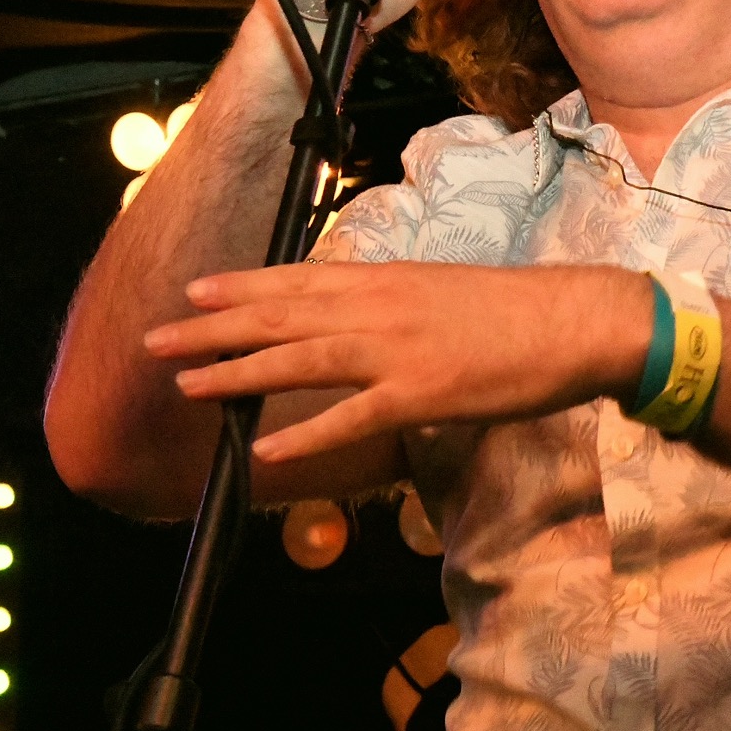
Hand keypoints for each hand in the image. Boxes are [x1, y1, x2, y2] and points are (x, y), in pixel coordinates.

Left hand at [143, 262, 650, 460]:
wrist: (573, 319)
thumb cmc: (513, 308)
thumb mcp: (440, 291)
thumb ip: (392, 304)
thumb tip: (356, 318)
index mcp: (386, 280)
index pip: (297, 280)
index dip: (241, 287)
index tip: (193, 290)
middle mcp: (379, 308)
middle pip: (282, 316)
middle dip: (214, 329)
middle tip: (157, 338)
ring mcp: (397, 351)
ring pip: (300, 359)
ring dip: (238, 373)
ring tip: (187, 384)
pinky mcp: (422, 395)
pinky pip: (352, 419)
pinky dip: (305, 436)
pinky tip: (264, 451)